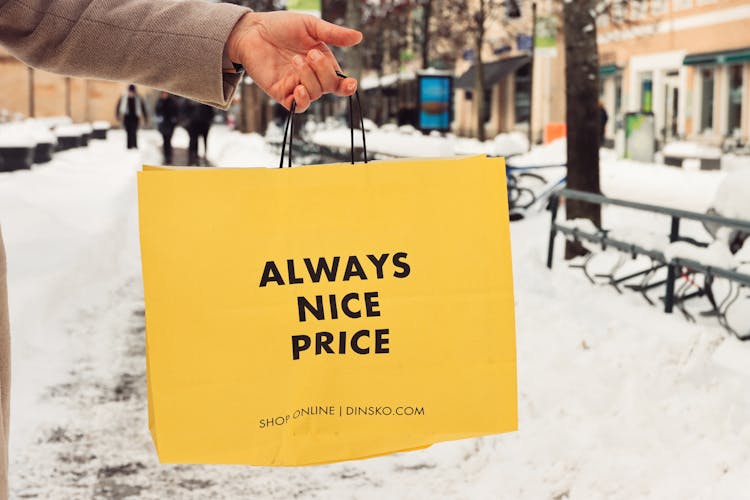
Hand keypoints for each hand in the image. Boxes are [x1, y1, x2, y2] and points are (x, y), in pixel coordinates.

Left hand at [226, 12, 361, 112]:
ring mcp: (297, 86)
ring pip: (314, 94)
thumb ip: (333, 34)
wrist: (253, 31)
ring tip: (295, 60)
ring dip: (308, 78)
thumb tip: (359, 37)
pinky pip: (298, 106)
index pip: (339, 82)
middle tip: (310, 53)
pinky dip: (302, 100)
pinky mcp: (282, 93)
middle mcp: (312, 78)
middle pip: (328, 87)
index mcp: (323, 64)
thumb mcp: (310, 26)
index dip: (347, 87)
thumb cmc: (281, 26)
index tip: (349, 83)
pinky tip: (298, 87)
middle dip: (323, 71)